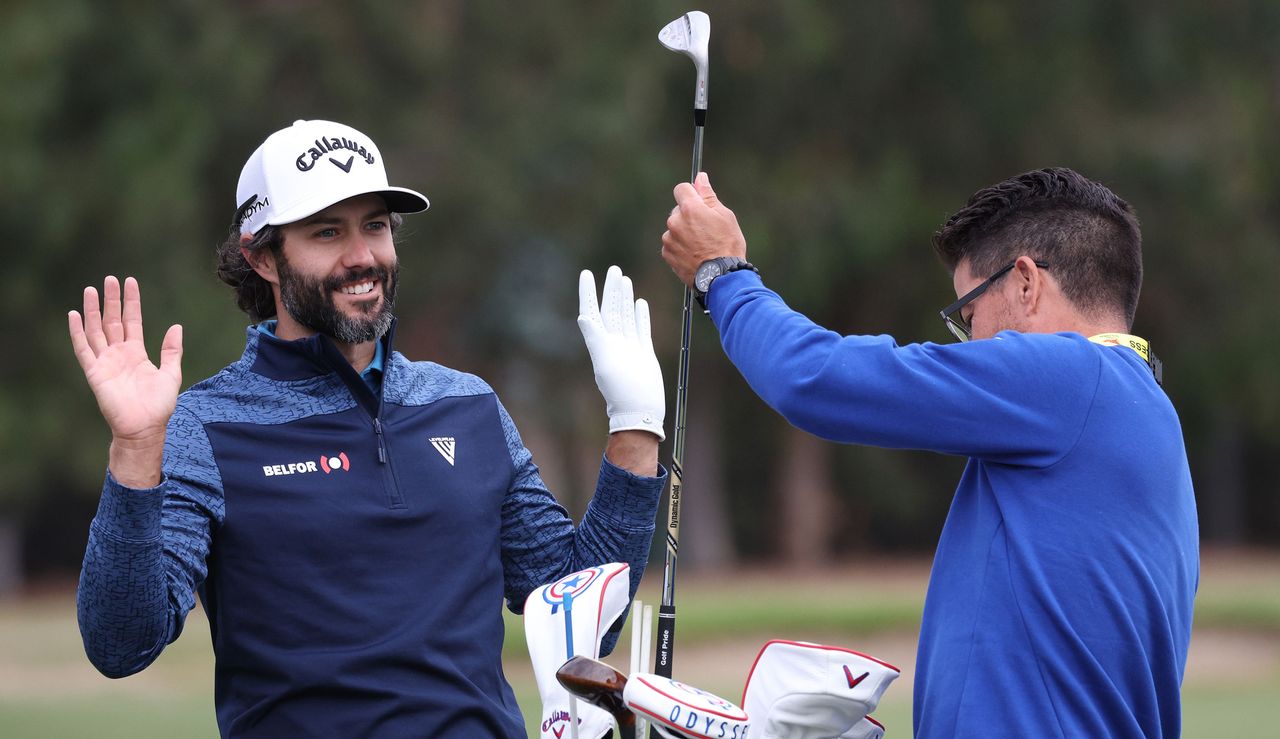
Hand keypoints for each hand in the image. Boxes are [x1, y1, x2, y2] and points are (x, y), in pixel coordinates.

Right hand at [69, 276, 182, 485]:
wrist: (145, 428)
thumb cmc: (159, 405)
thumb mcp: (171, 373)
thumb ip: (172, 350)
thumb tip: (175, 326)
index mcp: (136, 353)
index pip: (132, 320)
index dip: (131, 302)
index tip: (129, 282)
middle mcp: (119, 354)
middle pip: (112, 320)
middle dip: (111, 300)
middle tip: (109, 279)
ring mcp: (105, 362)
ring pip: (96, 330)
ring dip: (92, 310)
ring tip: (89, 289)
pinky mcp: (94, 372)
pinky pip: (83, 349)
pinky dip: (77, 332)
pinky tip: (73, 315)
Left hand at [577, 267, 664, 440]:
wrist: (640, 408)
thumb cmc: (620, 389)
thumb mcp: (604, 362)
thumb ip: (595, 338)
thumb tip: (583, 316)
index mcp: (601, 341)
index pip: (593, 311)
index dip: (588, 293)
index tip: (586, 274)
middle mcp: (613, 341)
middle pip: (611, 308)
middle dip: (611, 289)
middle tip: (613, 268)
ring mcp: (629, 345)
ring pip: (626, 314)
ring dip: (625, 297)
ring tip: (624, 279)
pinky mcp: (643, 351)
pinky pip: (641, 327)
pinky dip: (640, 315)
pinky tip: (640, 303)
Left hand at [661, 171, 747, 285]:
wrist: (721, 277)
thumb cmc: (727, 246)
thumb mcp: (724, 216)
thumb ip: (708, 195)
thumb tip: (700, 178)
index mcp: (690, 209)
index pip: (681, 188)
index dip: (691, 193)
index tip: (698, 201)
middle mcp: (675, 222)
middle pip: (678, 210)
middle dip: (689, 215)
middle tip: (706, 229)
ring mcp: (669, 239)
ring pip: (675, 228)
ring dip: (684, 232)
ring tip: (702, 245)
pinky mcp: (667, 254)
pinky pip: (672, 244)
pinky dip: (680, 246)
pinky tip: (695, 254)